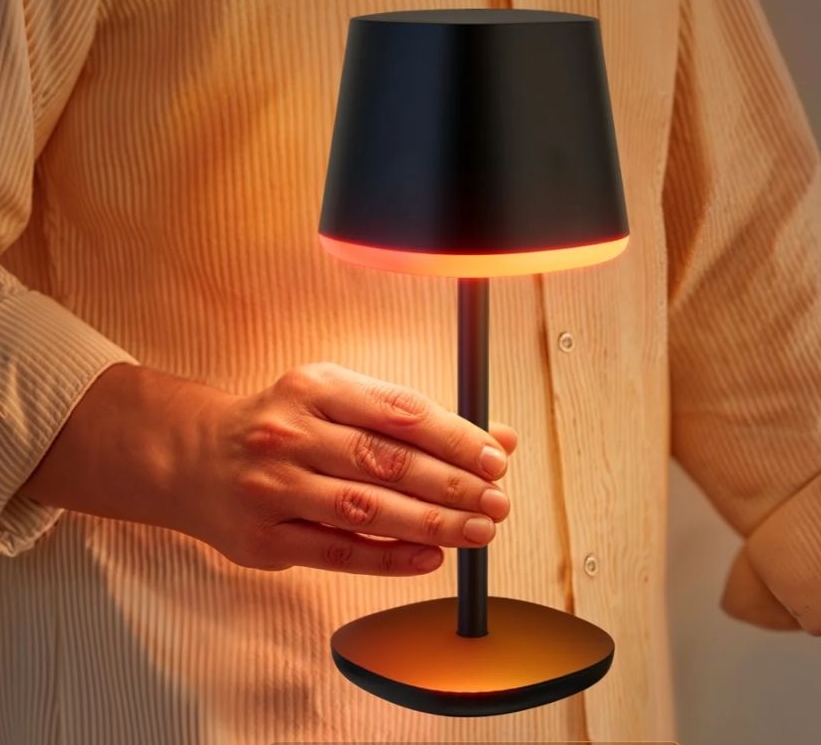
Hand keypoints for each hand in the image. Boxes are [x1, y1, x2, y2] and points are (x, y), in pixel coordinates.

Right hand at [177, 361, 517, 575]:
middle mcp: (292, 433)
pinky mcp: (263, 538)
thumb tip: (498, 439)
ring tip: (477, 531)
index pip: (401, 410)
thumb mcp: (340, 399)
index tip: (495, 459)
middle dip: (452, 485)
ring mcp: (273, 487)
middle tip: (496, 503)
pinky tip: (431, 557)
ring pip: (365, 509)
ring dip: (431, 524)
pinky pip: (338, 553)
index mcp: (317, 387)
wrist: (196, 458)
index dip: (455, 437)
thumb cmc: (285, 424)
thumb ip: (415, 419)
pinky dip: (390, 559)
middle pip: (387, 461)